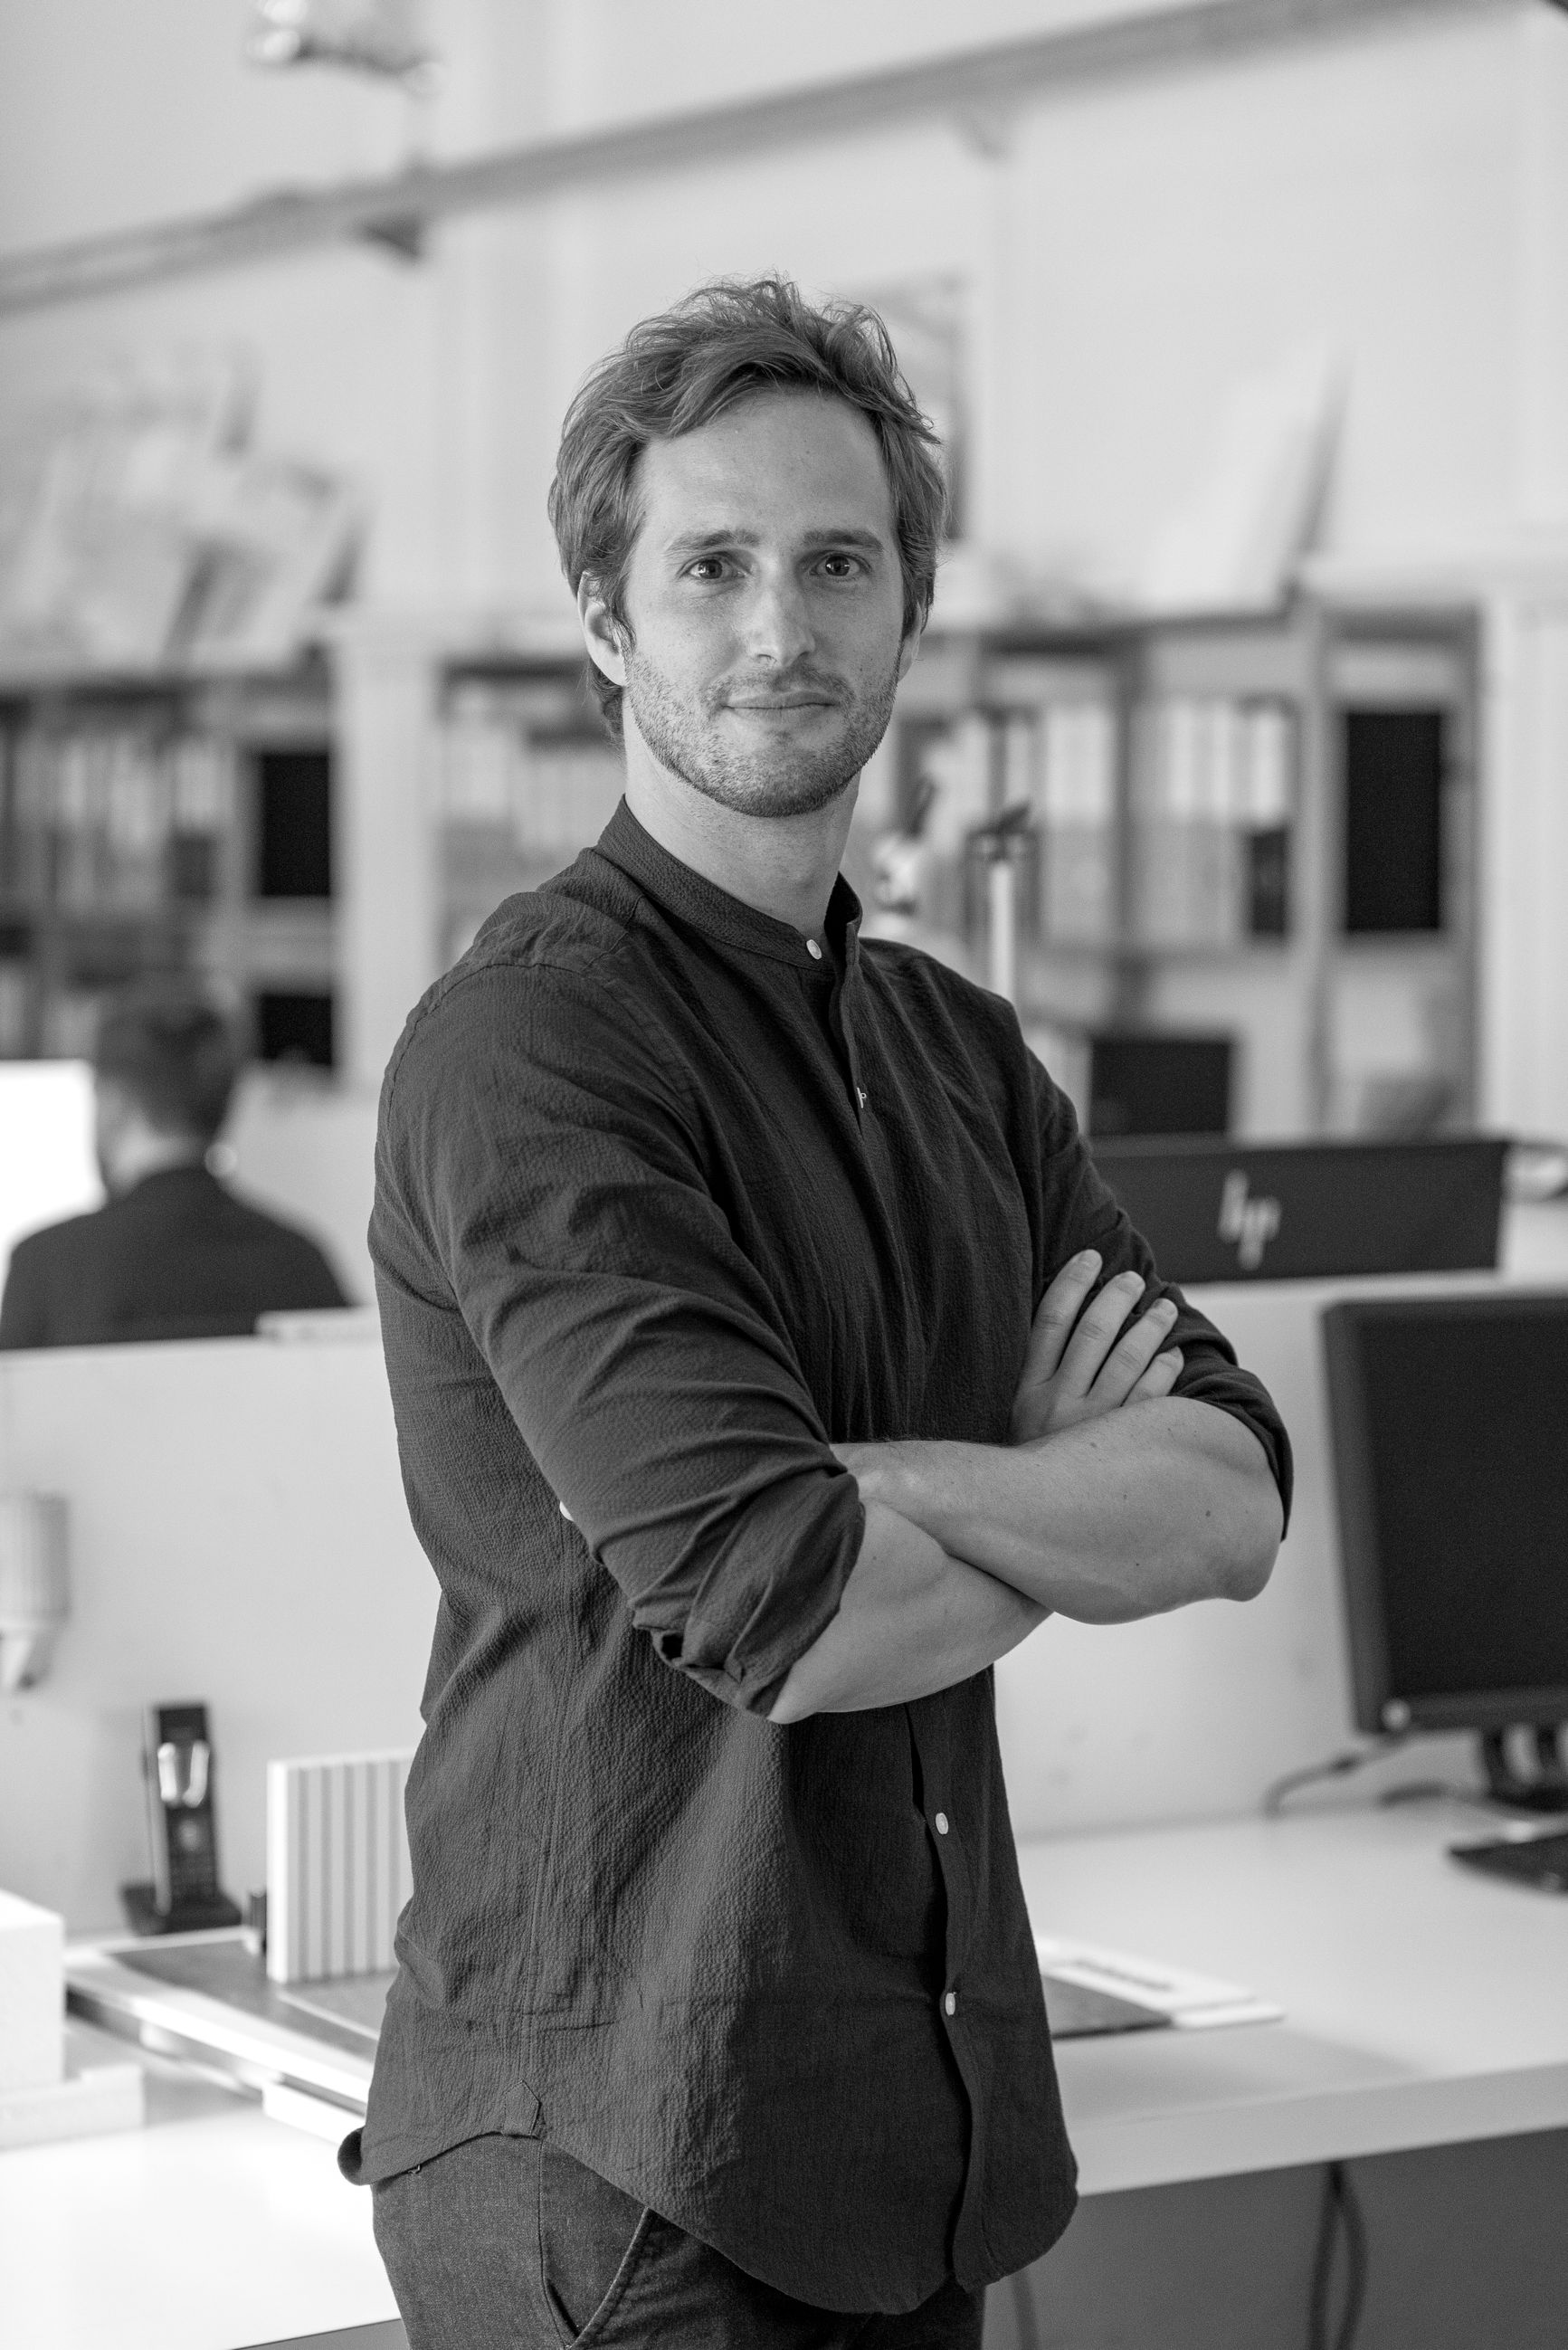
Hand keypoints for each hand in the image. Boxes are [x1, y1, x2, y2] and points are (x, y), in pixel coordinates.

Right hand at [1009, 1251, 1181, 1444]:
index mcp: (1027, 1392)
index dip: (1071, 1283)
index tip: (1089, 1257)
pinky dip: (1165, 1370)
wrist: (1034, 1520)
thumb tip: (1073, 1316)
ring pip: (1128, 1359)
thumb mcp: (1020, 1416)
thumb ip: (1041, 1373)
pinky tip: (1173, 1354)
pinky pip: (1152, 1399)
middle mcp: (1058, 1405)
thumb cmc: (1035, 1460)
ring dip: (1151, 1326)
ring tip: (1165, 1307)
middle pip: (1093, 1332)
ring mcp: (1093, 1427)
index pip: (1050, 1322)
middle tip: (1133, 1279)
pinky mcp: (1123, 1448)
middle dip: (1117, 1297)